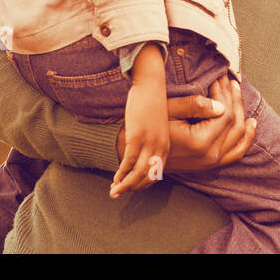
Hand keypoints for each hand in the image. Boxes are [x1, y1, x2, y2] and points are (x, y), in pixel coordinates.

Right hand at [111, 47, 169, 198]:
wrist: (150, 85)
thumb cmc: (152, 104)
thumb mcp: (157, 126)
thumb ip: (154, 141)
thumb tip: (147, 154)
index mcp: (165, 145)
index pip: (155, 173)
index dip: (143, 184)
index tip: (131, 189)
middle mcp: (160, 146)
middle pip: (147, 177)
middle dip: (133, 188)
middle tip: (119, 194)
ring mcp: (148, 142)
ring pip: (138, 174)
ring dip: (125, 185)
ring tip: (114, 192)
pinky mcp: (136, 137)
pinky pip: (128, 162)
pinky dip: (120, 174)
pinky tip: (114, 180)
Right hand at [118, 75, 256, 173]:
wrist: (138, 154)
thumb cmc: (151, 127)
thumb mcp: (169, 111)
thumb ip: (195, 106)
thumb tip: (222, 104)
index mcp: (200, 143)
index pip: (225, 114)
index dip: (225, 93)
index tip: (220, 78)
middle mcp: (210, 157)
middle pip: (235, 124)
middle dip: (234, 99)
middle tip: (230, 81)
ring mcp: (212, 163)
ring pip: (239, 138)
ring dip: (243, 114)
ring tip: (239, 93)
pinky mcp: (210, 165)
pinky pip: (236, 153)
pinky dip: (245, 139)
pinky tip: (251, 124)